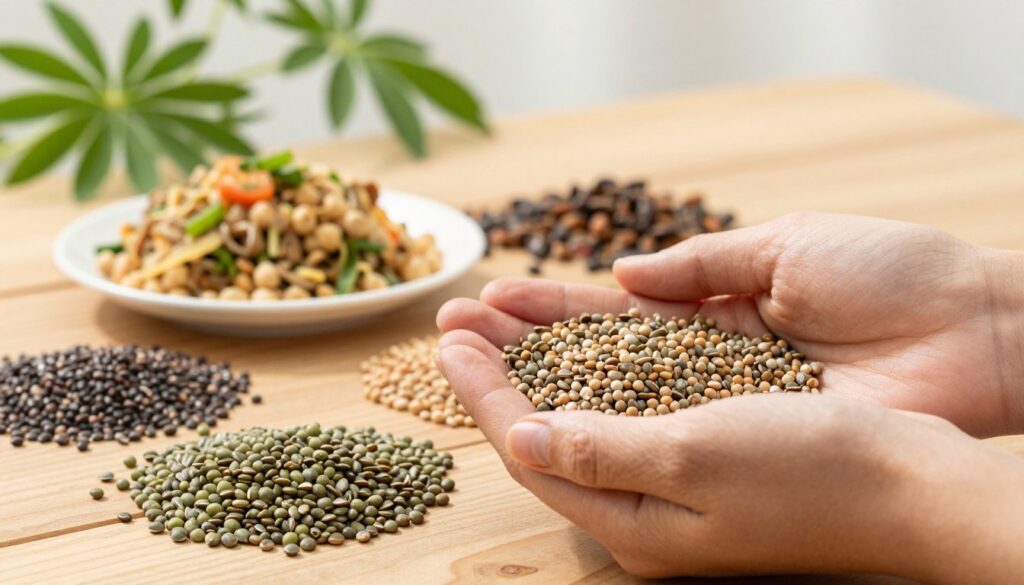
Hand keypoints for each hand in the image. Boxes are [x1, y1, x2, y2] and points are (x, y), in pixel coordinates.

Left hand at [435, 336, 1023, 580]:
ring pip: (580, 417)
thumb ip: (601, 450)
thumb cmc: (812, 472)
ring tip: (496, 319)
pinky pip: (625, 410)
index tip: (447, 339)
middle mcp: (645, 510)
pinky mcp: (703, 454)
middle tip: (453, 320)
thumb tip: (518, 438)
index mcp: (634, 523)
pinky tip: (575, 344)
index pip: (529, 452)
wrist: (911, 483)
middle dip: (496, 375)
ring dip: (536, 366)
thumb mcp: (697, 456)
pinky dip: (591, 372)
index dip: (483, 393)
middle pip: (544, 435)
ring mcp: (674, 484)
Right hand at [441, 212, 1023, 435]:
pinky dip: (584, 428)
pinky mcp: (731, 455)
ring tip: (462, 360)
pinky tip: (526, 413)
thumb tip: (620, 277)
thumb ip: (697, 267)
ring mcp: (713, 419)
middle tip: (450, 328)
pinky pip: (645, 442)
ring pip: (603, 405)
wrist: (970, 335)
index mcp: (715, 314)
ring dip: (529, 384)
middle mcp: (702, 374)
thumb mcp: (783, 250)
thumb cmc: (888, 280)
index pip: (610, 316)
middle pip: (590, 364)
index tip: (487, 296)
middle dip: (516, 346)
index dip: (545, 307)